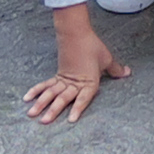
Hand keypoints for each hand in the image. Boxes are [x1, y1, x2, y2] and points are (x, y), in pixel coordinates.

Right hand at [24, 6, 123, 123]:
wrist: (76, 32)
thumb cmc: (92, 45)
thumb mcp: (106, 58)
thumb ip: (115, 69)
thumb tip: (127, 72)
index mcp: (88, 81)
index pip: (83, 98)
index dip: (77, 108)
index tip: (71, 120)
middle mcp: (74, 83)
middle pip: (62, 98)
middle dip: (53, 110)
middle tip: (44, 121)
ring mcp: (63, 79)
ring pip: (51, 93)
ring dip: (41, 104)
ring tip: (31, 114)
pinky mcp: (57, 74)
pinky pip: (45, 84)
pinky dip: (36, 91)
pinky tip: (27, 98)